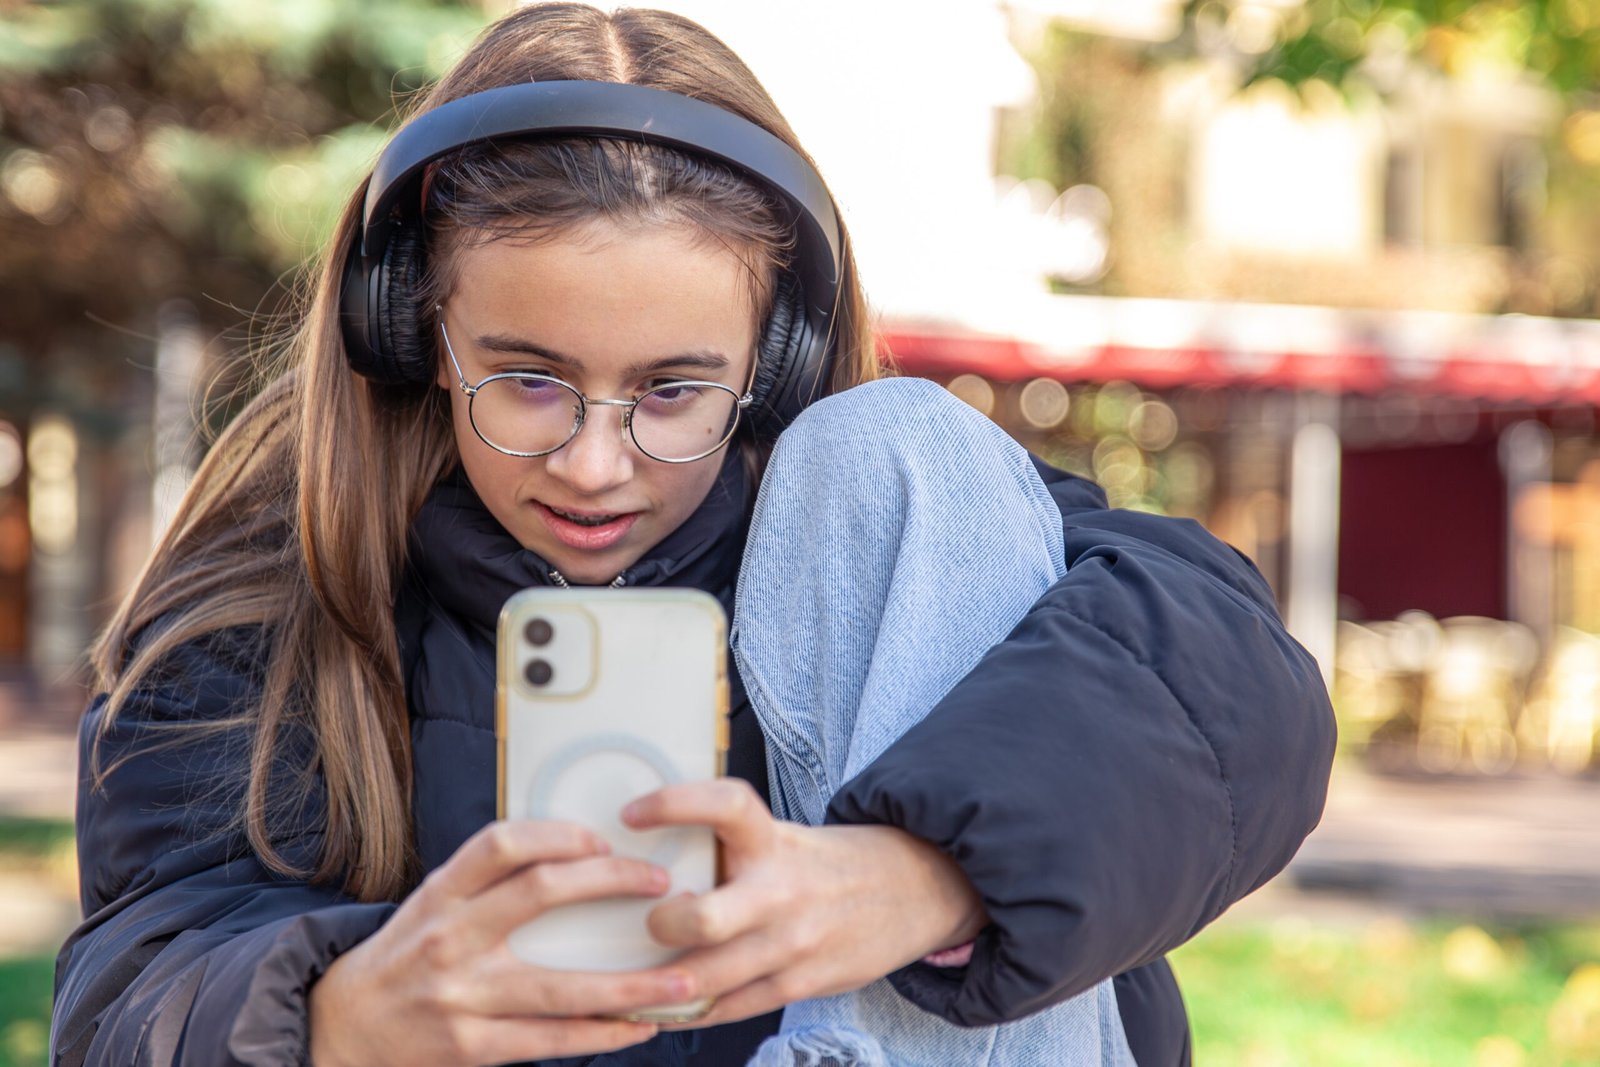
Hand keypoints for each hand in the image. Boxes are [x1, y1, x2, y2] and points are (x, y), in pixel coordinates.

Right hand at [308, 820, 695, 1066]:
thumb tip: (578, 854)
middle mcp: (450, 937)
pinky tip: (641, 1026)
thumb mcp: (434, 902)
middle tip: (661, 885)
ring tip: (683, 979)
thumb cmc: (408, 955)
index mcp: (442, 893)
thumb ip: (490, 880)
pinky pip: (551, 1040)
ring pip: (560, 986)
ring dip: (630, 985)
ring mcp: (461, 996)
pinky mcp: (472, 1047)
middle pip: (539, 894)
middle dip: (610, 884)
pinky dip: (602, 1033)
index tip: (604, 838)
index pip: (500, 843)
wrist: (343, 1028)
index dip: (557, 834)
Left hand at [621, 779, 986, 1027]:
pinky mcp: (799, 984)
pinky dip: (689, 1010)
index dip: (673, 804)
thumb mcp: (784, 838)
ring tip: (630, 980)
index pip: (723, 806)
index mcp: (774, 840)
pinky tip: (663, 1007)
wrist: (912, 892)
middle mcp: (780, 892)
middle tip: (648, 920)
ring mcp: (790, 945)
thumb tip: (648, 858)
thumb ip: (729, 850)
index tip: (632, 814)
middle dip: (661, 925)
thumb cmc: (825, 864)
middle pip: (704, 919)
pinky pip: (729, 1007)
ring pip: (707, 978)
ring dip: (659, 983)